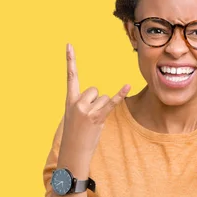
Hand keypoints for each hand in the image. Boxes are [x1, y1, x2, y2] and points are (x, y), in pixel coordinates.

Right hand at [58, 43, 130, 165]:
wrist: (72, 152)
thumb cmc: (75, 134)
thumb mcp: (74, 115)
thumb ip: (83, 103)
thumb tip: (99, 96)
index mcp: (70, 100)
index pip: (70, 76)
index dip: (70, 60)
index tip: (69, 45)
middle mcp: (77, 103)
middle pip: (94, 90)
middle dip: (95, 102)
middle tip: (88, 118)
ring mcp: (87, 110)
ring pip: (103, 99)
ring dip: (101, 111)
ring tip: (93, 123)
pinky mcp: (97, 117)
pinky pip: (111, 103)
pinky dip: (120, 95)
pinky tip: (127, 85)